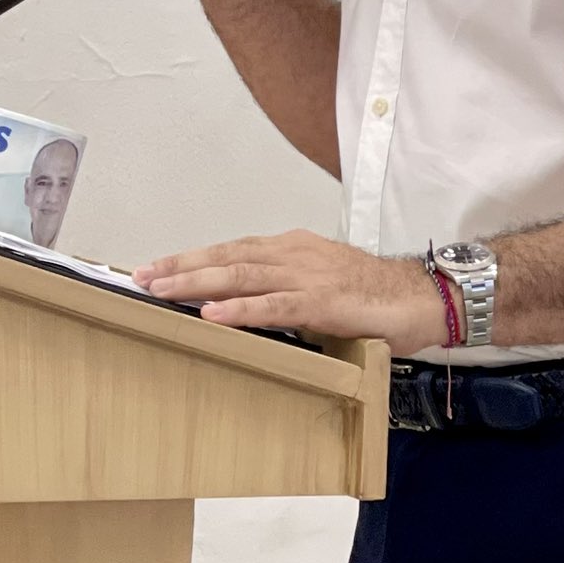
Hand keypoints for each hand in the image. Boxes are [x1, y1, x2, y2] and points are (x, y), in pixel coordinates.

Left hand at [134, 230, 448, 354]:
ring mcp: (308, 275)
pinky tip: (213, 314)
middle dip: (181, 266)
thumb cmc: (373, 296)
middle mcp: (295, 254)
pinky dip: (240, 309)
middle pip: (227, 256)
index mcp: (292, 248)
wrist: (421, 297)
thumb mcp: (321, 287)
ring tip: (162, 290)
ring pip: (242, 275)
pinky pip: (273, 305)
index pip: (232, 250)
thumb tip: (246, 310)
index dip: (193, 258)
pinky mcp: (323, 301)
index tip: (157, 268)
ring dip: (198, 282)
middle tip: (142, 276)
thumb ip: (285, 292)